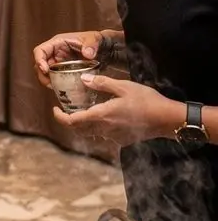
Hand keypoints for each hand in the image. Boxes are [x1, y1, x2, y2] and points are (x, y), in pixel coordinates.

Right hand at [33, 30, 104, 86]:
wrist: (103, 48)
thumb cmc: (95, 40)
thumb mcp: (94, 39)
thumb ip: (91, 45)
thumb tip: (87, 53)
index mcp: (57, 43)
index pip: (40, 50)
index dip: (39, 60)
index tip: (45, 70)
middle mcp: (55, 53)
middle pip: (39, 64)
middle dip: (42, 75)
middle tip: (50, 84)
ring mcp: (59, 62)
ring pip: (45, 73)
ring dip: (47, 81)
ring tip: (55, 88)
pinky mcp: (64, 70)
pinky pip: (55, 77)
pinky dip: (55, 84)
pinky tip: (61, 89)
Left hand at [54, 75, 179, 145]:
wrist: (166, 119)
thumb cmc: (147, 101)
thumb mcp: (124, 86)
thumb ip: (102, 83)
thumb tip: (83, 79)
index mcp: (102, 115)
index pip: (72, 121)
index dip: (59, 117)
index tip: (55, 109)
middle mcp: (105, 129)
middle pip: (78, 130)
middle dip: (69, 121)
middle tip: (66, 109)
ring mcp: (114, 137)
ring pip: (90, 133)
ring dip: (82, 124)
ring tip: (83, 111)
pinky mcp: (122, 140)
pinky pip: (104, 135)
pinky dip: (97, 127)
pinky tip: (103, 117)